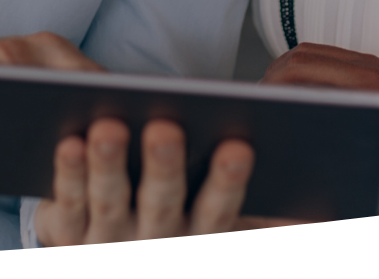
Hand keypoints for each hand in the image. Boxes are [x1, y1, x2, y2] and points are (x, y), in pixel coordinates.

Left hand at [34, 117, 252, 244]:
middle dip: (164, 168)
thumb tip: (312, 203)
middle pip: (161, 206)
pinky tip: (70, 142)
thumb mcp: (214, 215)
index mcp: (198, 236)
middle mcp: (156, 244)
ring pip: (109, 203)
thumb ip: (261, 214)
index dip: (227, 182)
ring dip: (108, 166)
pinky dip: (68, 175)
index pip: (217, 211)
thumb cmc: (174, 211)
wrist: (107, 250)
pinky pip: (69, 205)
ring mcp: (108, 242)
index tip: (239, 147)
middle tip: (164, 129)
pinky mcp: (67, 236)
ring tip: (109, 127)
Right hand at [261, 42, 378, 181]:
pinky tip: (294, 89)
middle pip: (304, 56)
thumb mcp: (371, 164)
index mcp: (367, 92)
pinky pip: (327, 55)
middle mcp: (368, 70)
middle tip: (257, 96)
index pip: (306, 69)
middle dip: (273, 73)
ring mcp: (370, 63)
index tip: (259, 98)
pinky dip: (304, 67)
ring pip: (313, 52)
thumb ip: (337, 154)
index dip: (274, 81)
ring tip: (270, 92)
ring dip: (286, 68)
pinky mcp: (370, 63)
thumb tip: (294, 139)